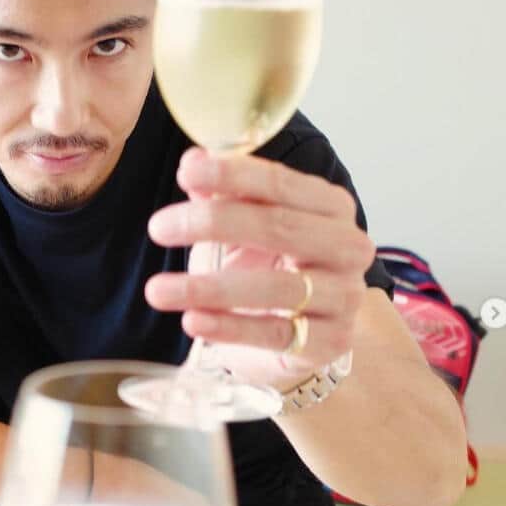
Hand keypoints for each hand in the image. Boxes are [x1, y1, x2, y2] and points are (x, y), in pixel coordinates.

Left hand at [145, 147, 374, 391]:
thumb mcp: (243, 227)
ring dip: (209, 288)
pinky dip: (229, 327)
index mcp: (330, 206)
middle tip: (159, 228)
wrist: (297, 333)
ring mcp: (343, 297)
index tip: (186, 172)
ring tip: (157, 290)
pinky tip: (192, 321)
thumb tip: (193, 163)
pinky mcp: (329, 342)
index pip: (281, 183)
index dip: (232, 174)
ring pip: (276, 287)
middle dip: (213, 223)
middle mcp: (347, 247)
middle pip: (279, 228)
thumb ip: (223, 193)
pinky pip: (274, 334)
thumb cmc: (268, 268)